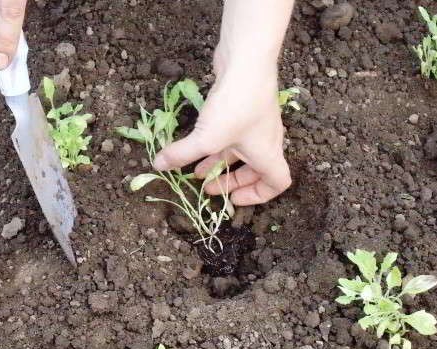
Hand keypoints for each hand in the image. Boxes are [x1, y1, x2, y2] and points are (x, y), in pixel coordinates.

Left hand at [153, 56, 291, 205]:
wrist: (246, 61)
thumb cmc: (236, 106)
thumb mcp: (207, 138)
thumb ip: (182, 154)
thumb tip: (158, 166)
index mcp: (268, 154)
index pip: (278, 182)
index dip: (258, 196)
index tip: (234, 200)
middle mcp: (266, 140)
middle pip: (255, 170)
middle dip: (230, 182)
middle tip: (207, 189)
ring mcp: (255, 122)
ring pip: (239, 151)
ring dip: (218, 164)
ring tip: (194, 172)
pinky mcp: (242, 107)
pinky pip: (231, 133)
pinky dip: (215, 144)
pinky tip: (193, 143)